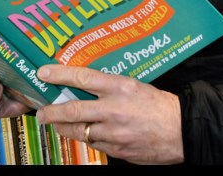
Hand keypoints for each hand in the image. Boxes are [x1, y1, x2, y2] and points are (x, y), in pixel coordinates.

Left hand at [34, 64, 183, 163]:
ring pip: (78, 131)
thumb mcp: (133, 85)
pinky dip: (87, 138)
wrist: (181, 130)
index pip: (82, 77)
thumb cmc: (158, 105)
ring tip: (56, 123)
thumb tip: (82, 83)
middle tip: (41, 111)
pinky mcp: (116, 150)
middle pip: (72, 110)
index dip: (59, 74)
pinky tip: (85, 133)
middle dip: (51, 111)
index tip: (43, 73)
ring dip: (64, 128)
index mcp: (119, 87)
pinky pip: (94, 143)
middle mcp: (113, 109)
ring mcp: (114, 132)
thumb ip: (108, 86)